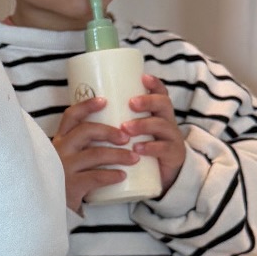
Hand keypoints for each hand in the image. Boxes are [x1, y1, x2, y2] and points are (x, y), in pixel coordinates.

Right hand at [51, 95, 140, 213]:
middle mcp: (59, 150)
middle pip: (86, 131)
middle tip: (126, 137)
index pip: (71, 116)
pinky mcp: (70, 185)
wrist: (48, 208)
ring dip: (118, 155)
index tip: (105, 101)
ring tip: (134, 158)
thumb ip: (83, 147)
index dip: (87, 106)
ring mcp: (64, 167)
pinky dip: (112, 175)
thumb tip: (116, 133)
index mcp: (60, 140)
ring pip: (95, 154)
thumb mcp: (68, 158)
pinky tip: (123, 175)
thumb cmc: (65, 179)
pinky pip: (96, 176)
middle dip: (109, 131)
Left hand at [124, 73, 186, 191]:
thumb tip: (84, 105)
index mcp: (156, 113)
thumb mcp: (129, 132)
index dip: (154, 83)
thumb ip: (116, 119)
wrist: (158, 178)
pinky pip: (164, 149)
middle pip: (164, 104)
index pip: (160, 93)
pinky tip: (138, 148)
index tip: (143, 77)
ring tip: (126, 128)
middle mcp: (167, 121)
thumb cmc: (137, 149)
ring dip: (143, 124)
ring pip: (162, 125)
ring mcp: (172, 138)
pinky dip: (150, 147)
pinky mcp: (173, 155)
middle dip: (148, 101)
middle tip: (131, 103)